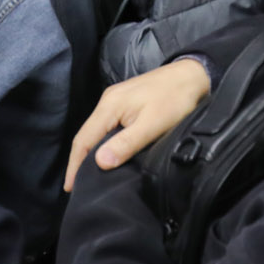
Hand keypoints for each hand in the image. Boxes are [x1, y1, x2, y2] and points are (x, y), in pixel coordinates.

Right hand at [64, 58, 210, 191]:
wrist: (192, 75)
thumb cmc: (175, 100)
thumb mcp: (152, 125)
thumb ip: (126, 143)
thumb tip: (100, 162)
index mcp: (109, 106)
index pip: (84, 139)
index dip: (75, 165)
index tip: (70, 188)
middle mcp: (107, 101)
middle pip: (87, 135)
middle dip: (79, 161)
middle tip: (78, 187)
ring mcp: (115, 100)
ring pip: (97, 131)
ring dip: (91, 153)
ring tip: (89, 176)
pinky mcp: (126, 103)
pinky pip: (107, 126)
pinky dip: (103, 143)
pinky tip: (107, 155)